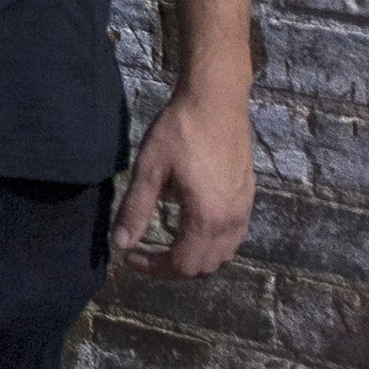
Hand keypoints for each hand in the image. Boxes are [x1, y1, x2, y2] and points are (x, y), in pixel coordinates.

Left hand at [113, 84, 255, 277]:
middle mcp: (232, 221)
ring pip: (223, 255)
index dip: (154, 268)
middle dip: (173, 267)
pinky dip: (212, 244)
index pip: (183, 265)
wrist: (216, 100)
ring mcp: (244, 210)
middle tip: (146, 253)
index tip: (131, 257)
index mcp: (207, 218)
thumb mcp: (149, 169)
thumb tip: (121, 244)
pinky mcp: (248, 197)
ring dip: (195, 258)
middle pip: (204, 266)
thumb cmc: (180, 131)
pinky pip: (234, 237)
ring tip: (168, 245)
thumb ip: (135, 210)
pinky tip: (193, 227)